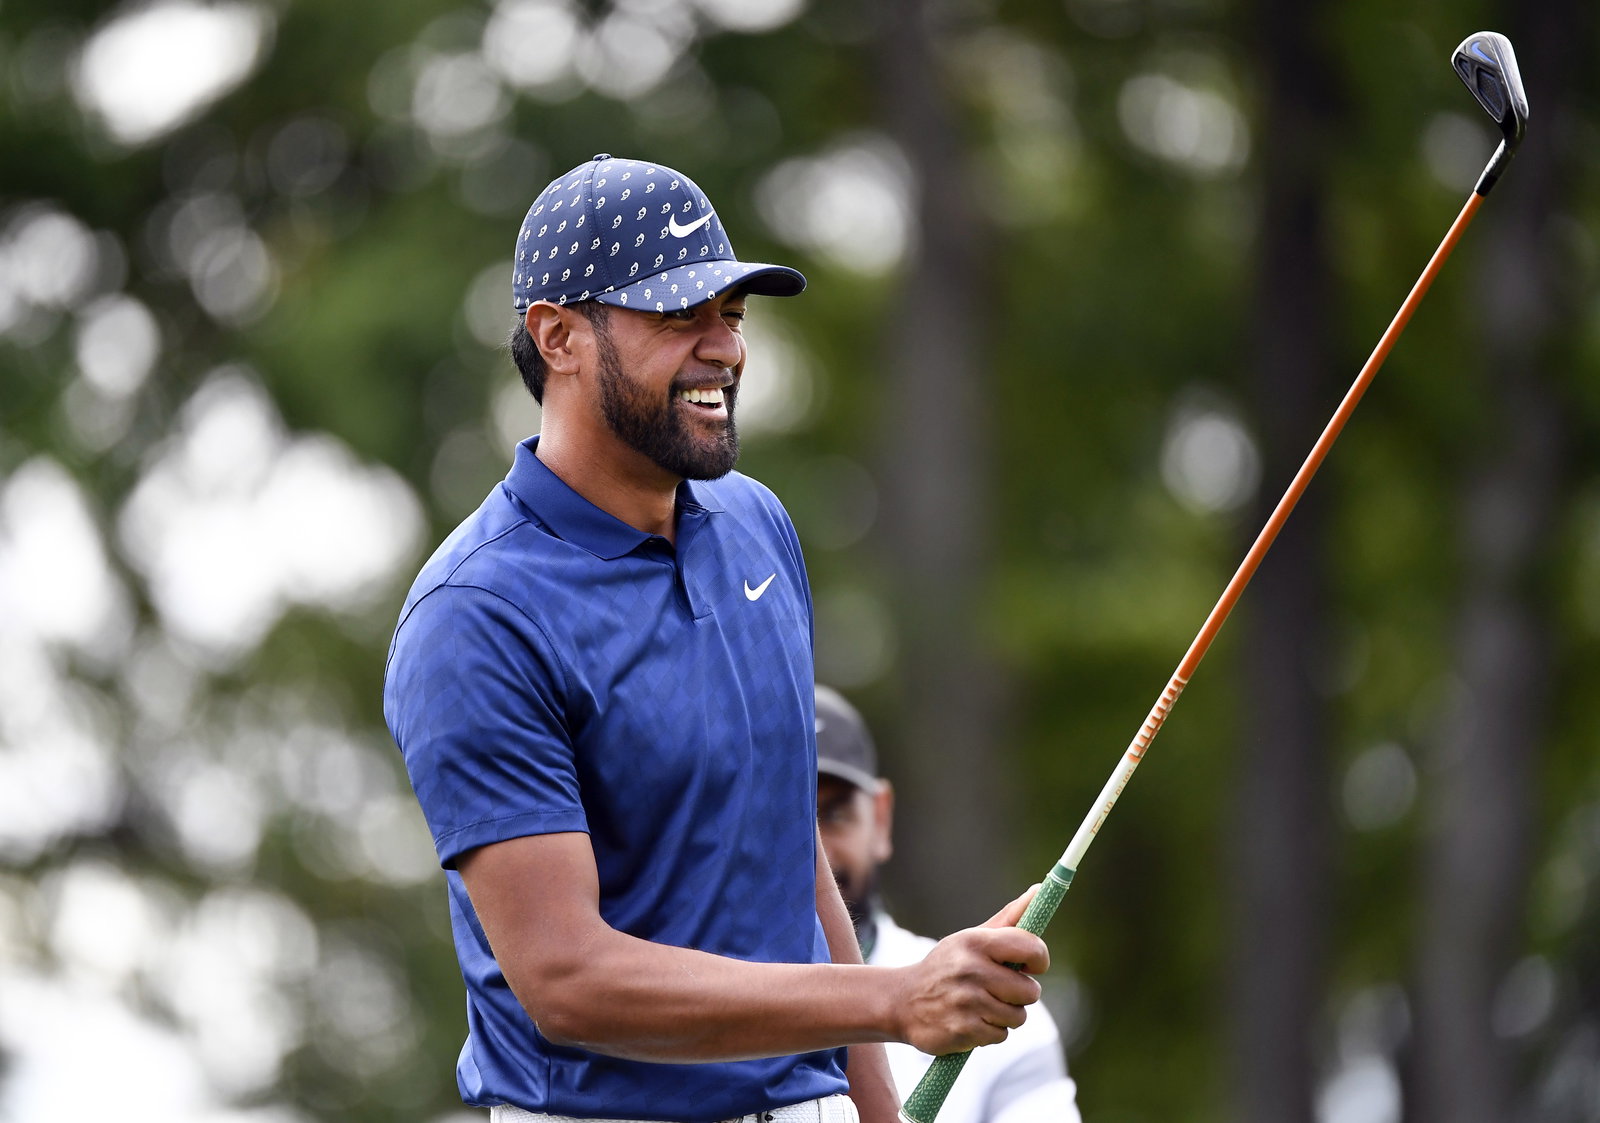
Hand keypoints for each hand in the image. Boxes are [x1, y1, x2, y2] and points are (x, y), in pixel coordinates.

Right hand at [890, 887, 1049, 1056]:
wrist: (902, 1001)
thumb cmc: (947, 966)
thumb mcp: (971, 939)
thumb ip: (1008, 919)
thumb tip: (1038, 890)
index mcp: (975, 942)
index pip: (1031, 947)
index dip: (1040, 959)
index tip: (1032, 965)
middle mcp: (971, 970)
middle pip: (1030, 991)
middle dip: (1021, 994)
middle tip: (1000, 989)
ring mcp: (967, 1002)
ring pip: (1018, 1017)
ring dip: (1006, 1015)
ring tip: (983, 1005)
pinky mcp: (963, 1031)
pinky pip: (1000, 1035)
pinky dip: (991, 1032)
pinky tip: (971, 1020)